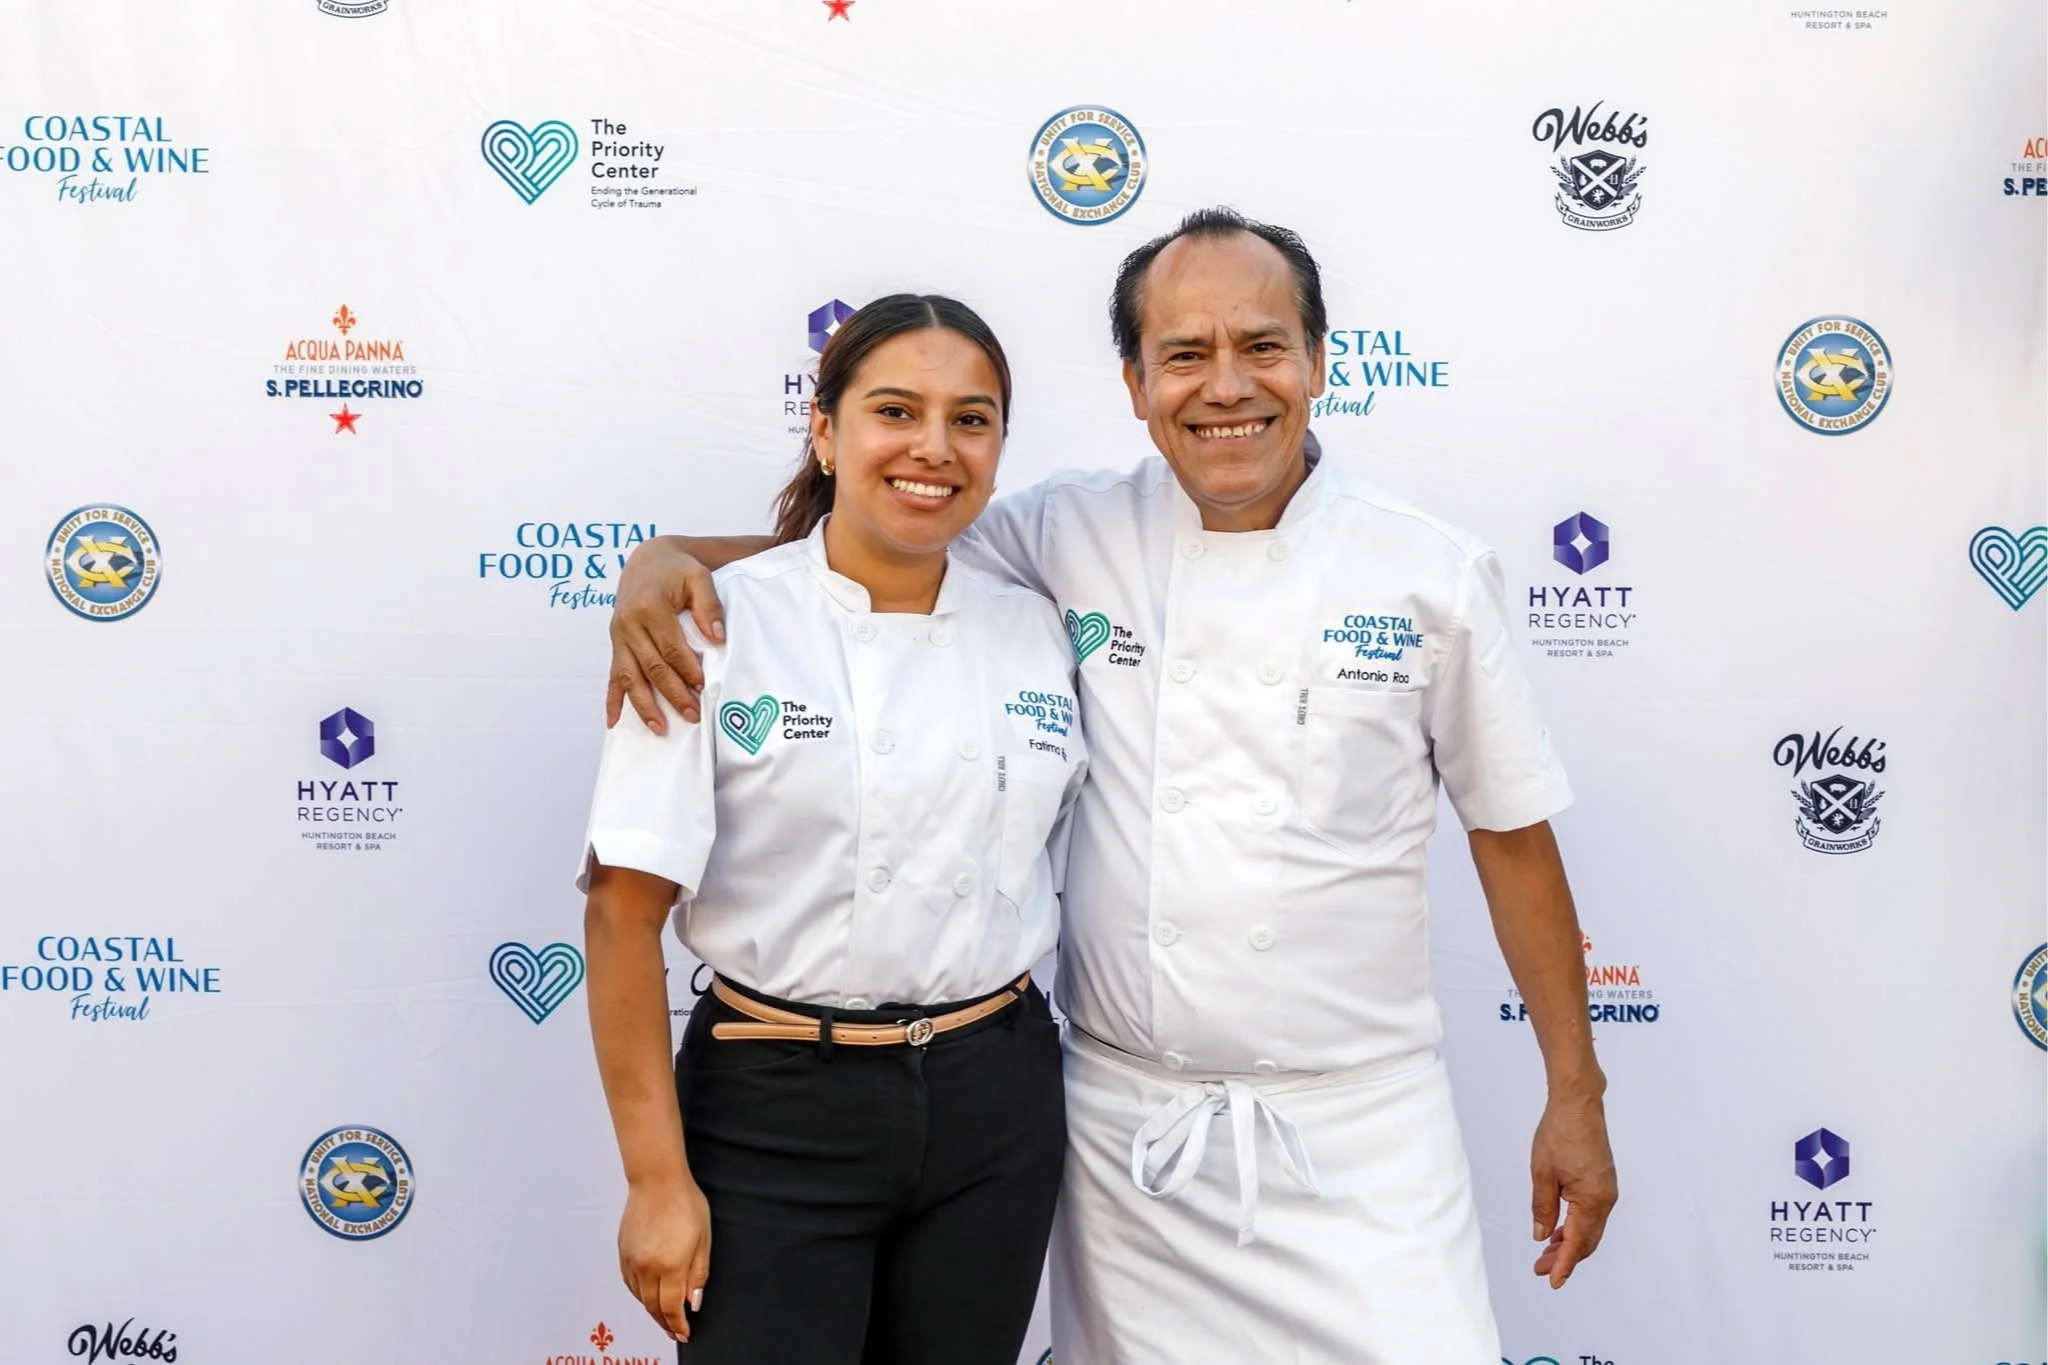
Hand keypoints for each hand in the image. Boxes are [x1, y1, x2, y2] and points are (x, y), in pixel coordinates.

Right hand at [607, 538, 723, 731]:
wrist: (648, 559)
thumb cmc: (677, 569)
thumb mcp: (699, 576)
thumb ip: (709, 605)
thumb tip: (717, 637)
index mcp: (649, 606)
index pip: (670, 647)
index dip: (686, 669)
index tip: (703, 687)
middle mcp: (628, 623)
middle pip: (651, 667)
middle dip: (672, 694)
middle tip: (692, 715)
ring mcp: (618, 635)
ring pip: (630, 677)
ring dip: (644, 705)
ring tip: (660, 728)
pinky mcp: (615, 643)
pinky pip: (612, 674)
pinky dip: (612, 700)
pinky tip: (614, 722)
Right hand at [618, 1177, 712, 1341]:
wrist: (657, 1180)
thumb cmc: (684, 1203)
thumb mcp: (703, 1239)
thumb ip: (698, 1274)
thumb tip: (693, 1302)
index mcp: (670, 1265)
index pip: (671, 1307)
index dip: (677, 1325)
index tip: (683, 1334)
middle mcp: (647, 1267)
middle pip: (653, 1306)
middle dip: (665, 1323)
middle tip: (675, 1331)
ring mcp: (631, 1260)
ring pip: (639, 1297)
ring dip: (652, 1310)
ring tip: (664, 1317)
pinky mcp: (623, 1252)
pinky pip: (629, 1283)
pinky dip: (639, 1294)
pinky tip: (648, 1294)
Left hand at [1529, 1087, 1615, 1288]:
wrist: (1578, 1103)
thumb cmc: (1559, 1133)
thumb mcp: (1542, 1173)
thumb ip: (1543, 1208)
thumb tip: (1542, 1236)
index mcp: (1592, 1200)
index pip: (1577, 1242)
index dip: (1564, 1264)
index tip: (1552, 1282)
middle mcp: (1605, 1199)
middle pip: (1587, 1240)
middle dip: (1565, 1257)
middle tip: (1540, 1269)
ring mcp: (1606, 1191)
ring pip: (1590, 1228)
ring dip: (1569, 1242)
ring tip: (1545, 1253)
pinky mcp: (1603, 1182)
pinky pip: (1591, 1214)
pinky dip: (1576, 1226)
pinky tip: (1559, 1229)